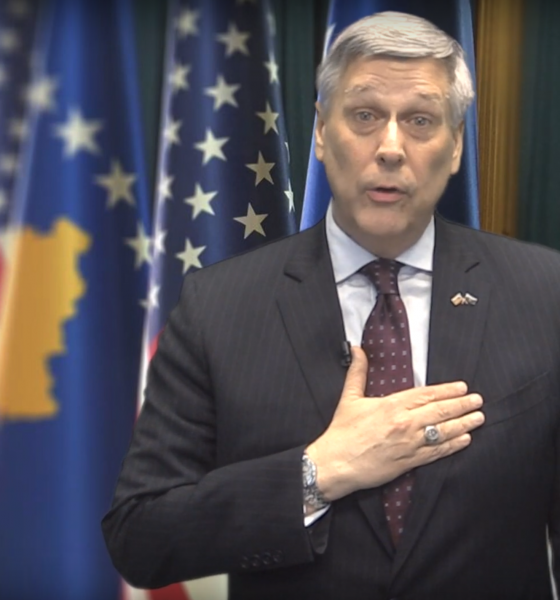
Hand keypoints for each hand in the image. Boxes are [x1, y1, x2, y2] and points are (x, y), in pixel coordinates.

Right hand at [305, 346, 483, 500]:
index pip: (426, 395)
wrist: (336, 463)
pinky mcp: (409, 462)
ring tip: (478, 419)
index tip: (463, 387)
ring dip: (463, 424)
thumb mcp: (349, 397)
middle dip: (462, 406)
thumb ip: (357, 372)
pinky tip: (465, 440)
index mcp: (392, 406)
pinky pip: (437, 453)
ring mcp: (409, 444)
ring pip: (443, 432)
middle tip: (478, 401)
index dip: (447, 391)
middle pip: (440, 412)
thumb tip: (357, 349)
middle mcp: (405, 424)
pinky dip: (453, 446)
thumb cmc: (342, 431)